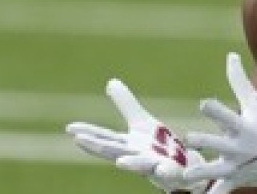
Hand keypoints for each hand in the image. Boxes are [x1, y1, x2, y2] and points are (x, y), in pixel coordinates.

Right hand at [66, 78, 210, 193]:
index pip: (105, 138)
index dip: (88, 133)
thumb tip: (110, 82)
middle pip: (115, 152)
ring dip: (130, 164)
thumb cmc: (159, 148)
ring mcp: (155, 167)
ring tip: (120, 162)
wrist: (186, 168)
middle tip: (79, 140)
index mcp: (129, 145)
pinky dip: (165, 172)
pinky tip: (162, 169)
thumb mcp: (142, 123)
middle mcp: (138, 157)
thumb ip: (126, 105)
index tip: (70, 128)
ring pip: (141, 166)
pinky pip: (170, 173)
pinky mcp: (174, 173)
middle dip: (98, 147)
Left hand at [182, 53, 256, 193]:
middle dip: (205, 141)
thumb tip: (230, 55)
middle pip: (219, 144)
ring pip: (216, 170)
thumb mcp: (255, 102)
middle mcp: (240, 147)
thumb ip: (238, 80)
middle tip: (190, 139)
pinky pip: (222, 191)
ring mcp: (238, 166)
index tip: (203, 103)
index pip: (228, 115)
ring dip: (200, 173)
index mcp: (243, 126)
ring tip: (184, 175)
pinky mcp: (236, 179)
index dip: (215, 109)